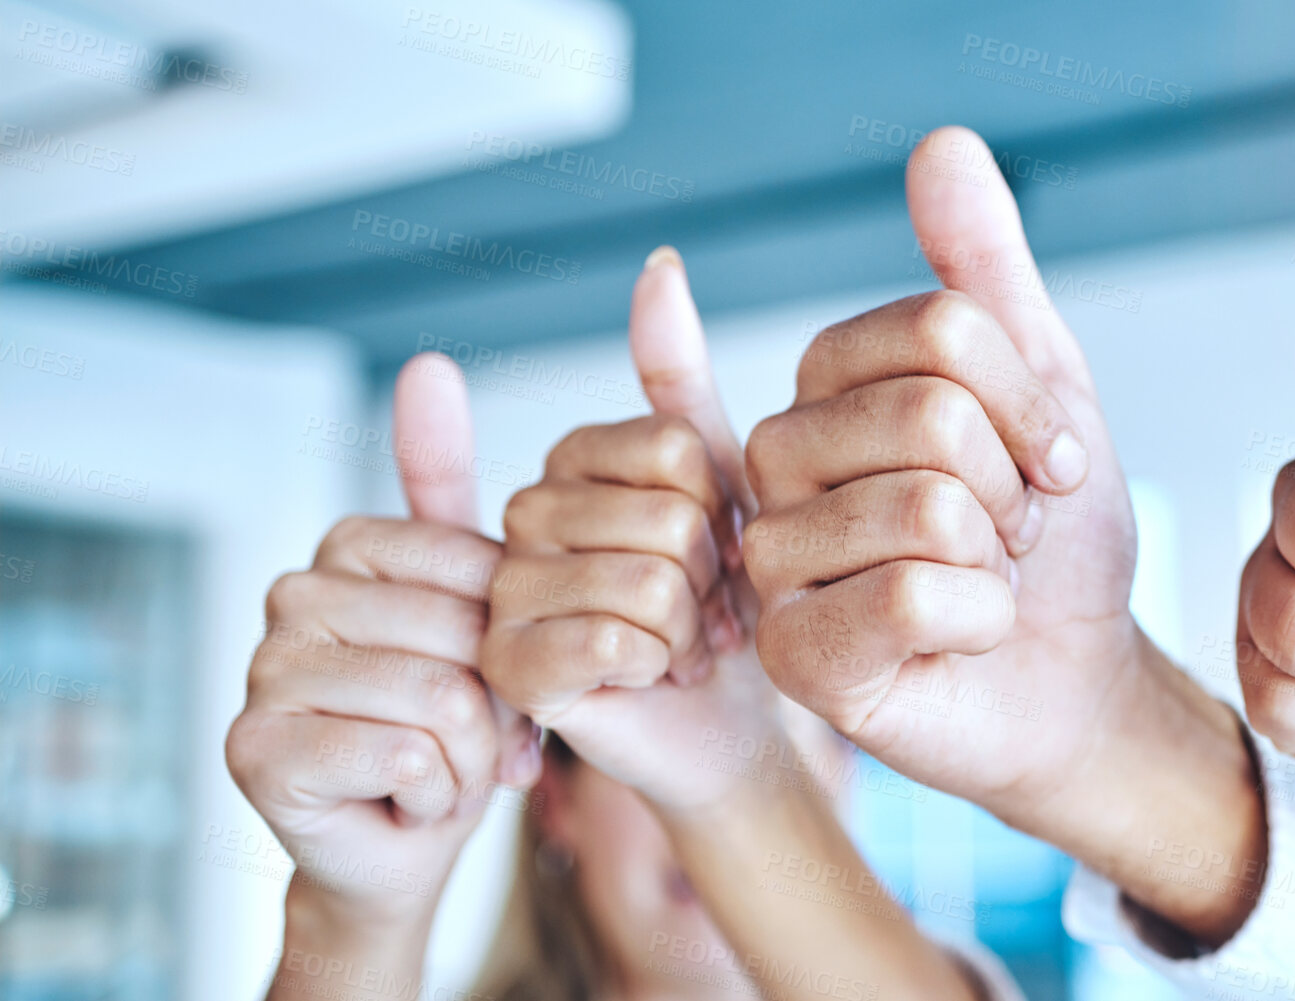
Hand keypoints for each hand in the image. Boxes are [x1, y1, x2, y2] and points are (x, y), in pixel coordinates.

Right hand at [225, 354, 540, 964]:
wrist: (403, 844)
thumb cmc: (452, 724)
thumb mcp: (479, 606)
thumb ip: (451, 490)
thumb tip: (425, 362)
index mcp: (348, 544)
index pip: (485, 575)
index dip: (515, 645)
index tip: (490, 680)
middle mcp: (290, 593)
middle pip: (465, 640)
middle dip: (496, 712)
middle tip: (468, 743)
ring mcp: (260, 669)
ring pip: (442, 702)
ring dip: (470, 759)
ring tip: (440, 771)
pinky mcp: (254, 749)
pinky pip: (408, 756)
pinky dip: (434, 795)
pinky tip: (405, 800)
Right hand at [482, 248, 777, 812]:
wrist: (725, 727)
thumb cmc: (727, 609)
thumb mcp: (723, 488)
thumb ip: (681, 383)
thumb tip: (659, 265)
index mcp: (572, 461)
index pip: (682, 449)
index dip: (728, 514)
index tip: (719, 555)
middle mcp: (523, 513)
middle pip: (669, 516)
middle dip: (713, 581)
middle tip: (701, 616)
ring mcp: (505, 590)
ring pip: (647, 580)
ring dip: (689, 631)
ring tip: (675, 650)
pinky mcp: (506, 666)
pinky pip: (610, 640)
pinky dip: (653, 668)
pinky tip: (642, 682)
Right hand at [743, 127, 1263, 943]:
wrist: (1072, 673)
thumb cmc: (1046, 540)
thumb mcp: (1041, 387)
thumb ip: (984, 273)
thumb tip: (941, 143)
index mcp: (822, 387)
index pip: (940, 330)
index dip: (1029, 397)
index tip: (1048, 457)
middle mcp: (775, 462)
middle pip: (933, 416)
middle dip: (1016, 487)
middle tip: (1010, 531)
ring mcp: (774, 561)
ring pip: (925, 508)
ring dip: (999, 558)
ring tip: (982, 579)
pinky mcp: (794, 657)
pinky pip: (911, 599)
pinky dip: (983, 619)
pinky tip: (964, 637)